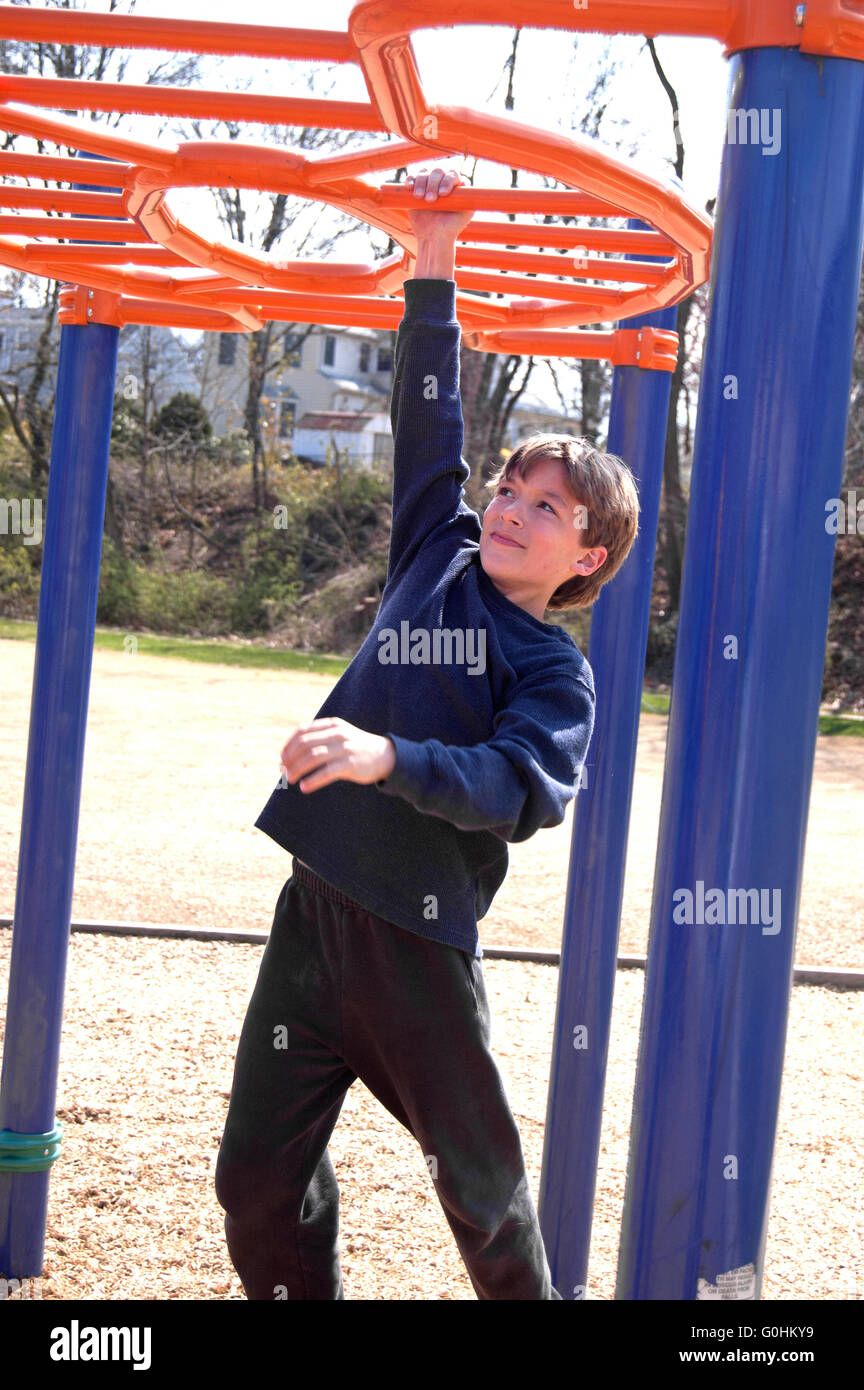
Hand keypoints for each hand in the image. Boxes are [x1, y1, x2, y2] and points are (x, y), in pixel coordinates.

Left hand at [279, 717, 395, 792]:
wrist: (385, 756)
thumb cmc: (356, 747)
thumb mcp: (339, 735)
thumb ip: (320, 738)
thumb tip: (292, 752)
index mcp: (332, 725)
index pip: (302, 731)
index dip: (288, 745)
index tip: (282, 758)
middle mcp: (337, 734)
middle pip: (304, 744)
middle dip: (290, 758)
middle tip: (283, 771)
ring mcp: (344, 749)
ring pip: (312, 757)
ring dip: (297, 769)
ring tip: (290, 779)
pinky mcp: (350, 764)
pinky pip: (326, 773)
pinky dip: (312, 780)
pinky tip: (304, 787)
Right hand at [405, 167, 473, 238]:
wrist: (433, 237)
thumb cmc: (451, 227)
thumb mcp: (465, 214)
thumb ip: (470, 200)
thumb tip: (467, 184)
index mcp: (456, 185)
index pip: (452, 174)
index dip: (447, 181)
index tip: (443, 194)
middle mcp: (443, 181)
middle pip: (437, 171)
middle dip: (433, 184)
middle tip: (430, 200)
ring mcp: (429, 182)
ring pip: (424, 172)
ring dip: (421, 183)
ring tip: (420, 198)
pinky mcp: (416, 187)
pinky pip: (412, 177)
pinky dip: (410, 180)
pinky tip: (409, 187)